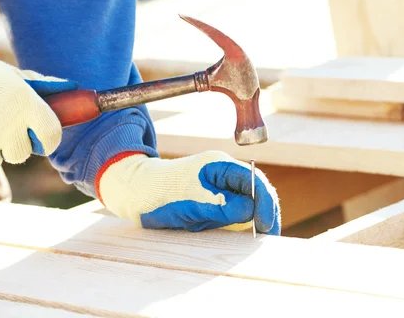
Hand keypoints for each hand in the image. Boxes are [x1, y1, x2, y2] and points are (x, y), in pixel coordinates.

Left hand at [96, 150, 280, 233]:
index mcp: (220, 165)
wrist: (137, 195)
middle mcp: (224, 174)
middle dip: (263, 214)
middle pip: (256, 193)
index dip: (265, 203)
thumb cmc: (160, 195)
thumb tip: (251, 212)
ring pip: (246, 205)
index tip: (266, 226)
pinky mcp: (214, 201)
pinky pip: (232, 213)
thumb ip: (223, 207)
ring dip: (247, 221)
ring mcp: (220, 187)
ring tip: (241, 234)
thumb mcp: (192, 203)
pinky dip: (234, 224)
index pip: (255, 181)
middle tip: (267, 237)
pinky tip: (229, 231)